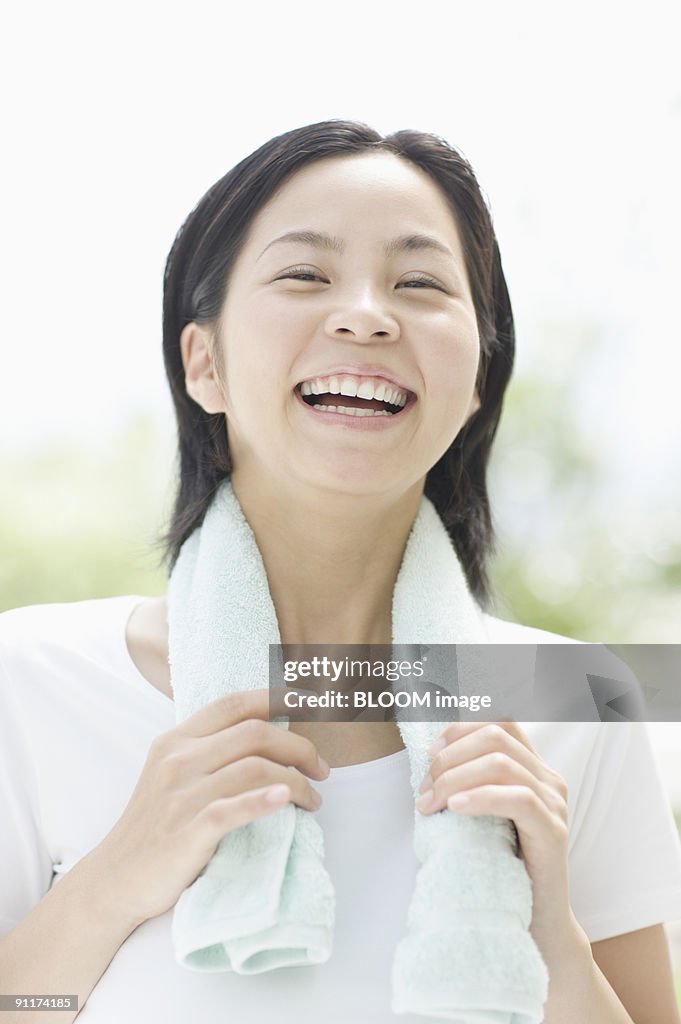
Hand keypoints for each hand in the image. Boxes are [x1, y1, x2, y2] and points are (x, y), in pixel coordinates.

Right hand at [100, 688, 329, 926]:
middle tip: (321, 769)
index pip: (233, 704)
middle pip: (254, 734)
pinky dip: (264, 801)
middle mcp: (178, 760)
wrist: (116, 879)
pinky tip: (287, 801)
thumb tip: (266, 736)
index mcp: (176, 740)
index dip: (277, 698)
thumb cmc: (155, 825)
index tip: (311, 704)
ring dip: (296, 782)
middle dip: (299, 747)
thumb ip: (208, 750)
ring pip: (254, 769)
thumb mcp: (171, 773)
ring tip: (313, 800)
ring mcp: (181, 795)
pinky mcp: (187, 832)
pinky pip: (232, 809)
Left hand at [416, 720, 581, 961]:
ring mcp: (554, 804)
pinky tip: (457, 809)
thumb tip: (429, 759)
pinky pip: (519, 799)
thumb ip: (469, 784)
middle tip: (424, 791)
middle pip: (494, 736)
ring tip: (431, 805)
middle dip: (449, 757)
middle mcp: (548, 778)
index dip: (460, 728)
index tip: (430, 754)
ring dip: (455, 778)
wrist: (537, 922)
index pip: (499, 721)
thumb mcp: (483, 815)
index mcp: (532, 768)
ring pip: (500, 763)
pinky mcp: (554, 832)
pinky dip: (481, 797)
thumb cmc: (502, 867)